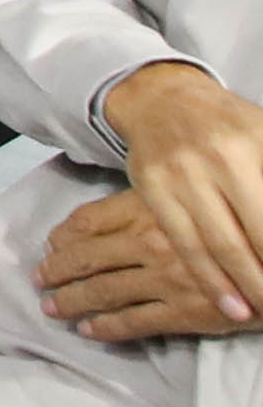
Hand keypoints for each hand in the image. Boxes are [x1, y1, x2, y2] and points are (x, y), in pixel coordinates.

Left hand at [39, 188, 261, 343]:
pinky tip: (88, 330)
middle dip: (56, 272)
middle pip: (86, 258)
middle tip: (38, 280)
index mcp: (150, 209)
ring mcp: (166, 279)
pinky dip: (105, 328)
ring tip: (52, 307)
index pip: (87, 221)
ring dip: (71, 302)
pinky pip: (133, 322)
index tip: (50, 247)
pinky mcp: (184, 312)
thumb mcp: (185, 202)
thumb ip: (143, 208)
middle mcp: (152, 242)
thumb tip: (94, 224)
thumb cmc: (230, 227)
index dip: (62, 236)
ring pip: (102, 291)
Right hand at [105, 57, 262, 328]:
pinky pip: (187, 245)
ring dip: (252, 287)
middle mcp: (222, 157)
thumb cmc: (232, 127)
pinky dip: (212, 281)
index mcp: (258, 143)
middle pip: (260, 233)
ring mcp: (183, 173)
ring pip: (223, 245)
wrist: (164, 100)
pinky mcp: (153, 188)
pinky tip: (233, 306)